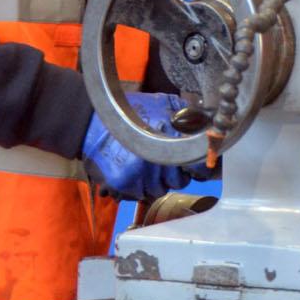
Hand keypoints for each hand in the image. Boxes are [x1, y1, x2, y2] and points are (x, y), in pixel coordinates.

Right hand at [78, 92, 192, 200]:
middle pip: (180, 181)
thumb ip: (188, 115)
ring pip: (159, 190)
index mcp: (171, 138)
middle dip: (176, 172)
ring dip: (156, 181)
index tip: (195, 165)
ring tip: (146, 164)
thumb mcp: (164, 103)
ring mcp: (139, 174)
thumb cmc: (129, 110)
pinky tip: (133, 171)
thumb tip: (209, 126)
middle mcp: (157, 159)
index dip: (200, 166)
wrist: (91, 119)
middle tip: (164, 160)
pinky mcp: (123, 184)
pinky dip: (138, 187)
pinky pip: (139, 195)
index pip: (200, 166)